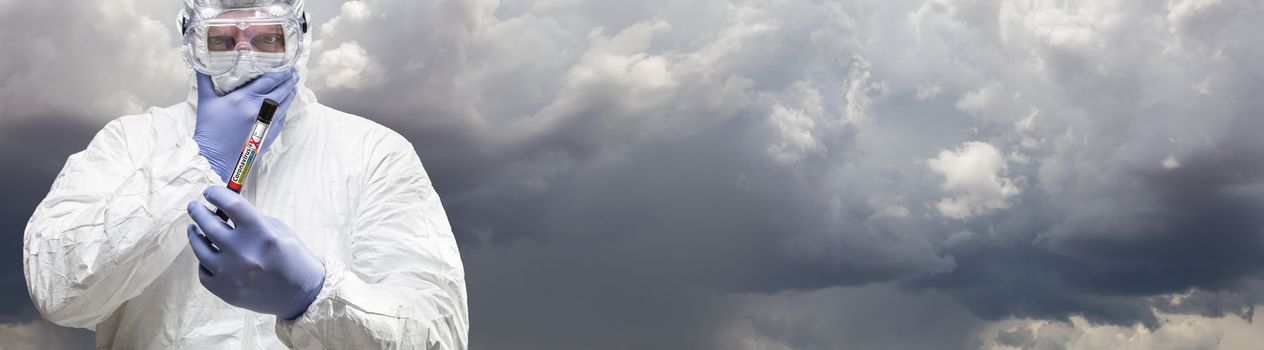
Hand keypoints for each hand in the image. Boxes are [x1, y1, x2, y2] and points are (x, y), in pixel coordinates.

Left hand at [187, 186, 323, 318]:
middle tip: (194, 206)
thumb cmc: (293, 258)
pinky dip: (204, 260)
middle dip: (198, 211)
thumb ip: (252, 220)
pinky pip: (204, 271)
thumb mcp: (280, 231)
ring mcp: (231, 274)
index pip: (231, 205)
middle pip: (209, 224)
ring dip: (195, 235)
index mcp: (261, 234)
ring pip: (200, 248)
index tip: (209, 192)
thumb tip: (225, 210)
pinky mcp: (225, 291)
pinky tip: (208, 253)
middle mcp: (243, 253)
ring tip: (193, 229)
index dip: (216, 194)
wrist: (301, 295)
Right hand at [193, 70, 297, 181]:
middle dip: (290, 80)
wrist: (214, 157)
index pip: (269, 80)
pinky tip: (285, 103)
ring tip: (293, 85)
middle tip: (294, 72)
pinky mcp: (269, 134)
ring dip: (290, 93)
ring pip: (285, 104)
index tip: (287, 65)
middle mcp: (259, 109)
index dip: (281, 72)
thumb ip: (204, 80)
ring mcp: (266, 123)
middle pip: (281, 90)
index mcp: (244, 98)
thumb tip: (200, 64)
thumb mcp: (206, 101)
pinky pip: (282, 118)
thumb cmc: (208, 129)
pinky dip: (285, 108)